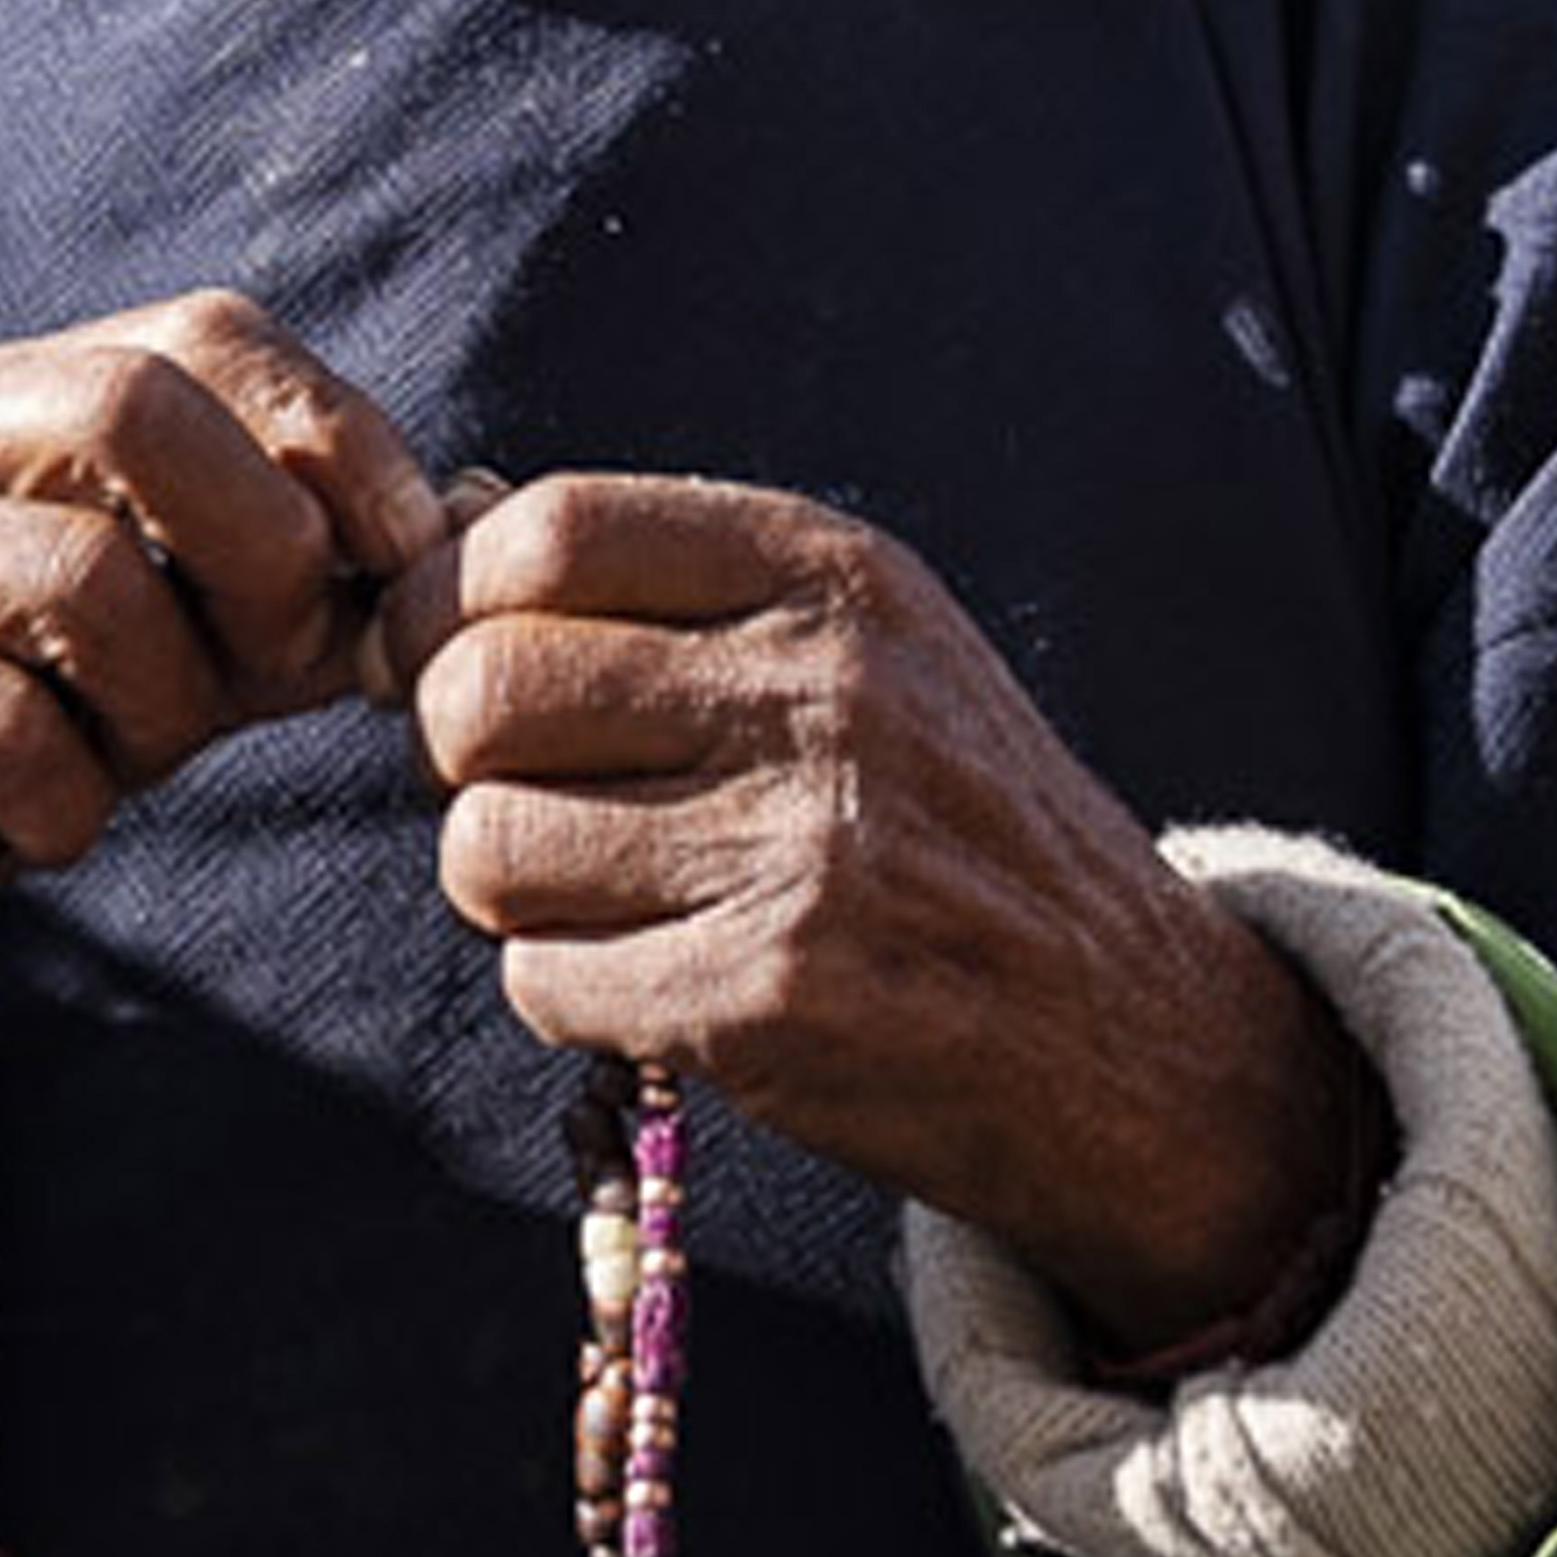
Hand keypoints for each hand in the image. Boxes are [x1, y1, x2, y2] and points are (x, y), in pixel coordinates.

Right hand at [0, 291, 444, 1253]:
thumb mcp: (132, 658)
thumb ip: (269, 596)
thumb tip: (464, 535)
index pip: (202, 328)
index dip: (336, 431)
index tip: (414, 558)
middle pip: (136, 404)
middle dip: (263, 552)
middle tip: (283, 676)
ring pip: (84, 578)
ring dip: (159, 714)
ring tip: (112, 777)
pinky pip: (1, 729)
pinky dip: (60, 810)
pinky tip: (14, 836)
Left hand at [393, 473, 1371, 1359]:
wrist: (1125, 1032)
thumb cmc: (953, 823)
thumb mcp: (864, 647)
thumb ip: (667, 586)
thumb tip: (447, 525)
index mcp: (838, 577)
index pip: (551, 533)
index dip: (445, 597)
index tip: (431, 654)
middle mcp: (825, 694)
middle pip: (485, 689)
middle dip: (453, 754)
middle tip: (511, 791)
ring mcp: (800, 851)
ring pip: (488, 845)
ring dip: (509, 885)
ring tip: (607, 893)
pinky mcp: (766, 998)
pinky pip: (543, 980)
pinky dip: (569, 990)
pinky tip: (661, 979)